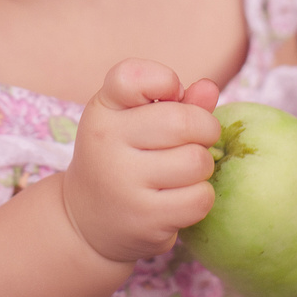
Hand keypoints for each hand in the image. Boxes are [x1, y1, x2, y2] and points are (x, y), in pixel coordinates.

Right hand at [62, 58, 221, 263]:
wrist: (87, 220)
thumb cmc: (122, 158)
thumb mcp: (135, 122)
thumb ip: (175, 102)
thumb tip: (209, 88)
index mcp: (102, 110)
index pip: (131, 76)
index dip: (165, 79)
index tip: (171, 95)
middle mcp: (105, 142)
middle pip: (183, 122)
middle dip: (205, 128)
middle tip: (198, 139)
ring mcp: (122, 182)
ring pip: (197, 162)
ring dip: (203, 166)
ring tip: (185, 171)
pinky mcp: (143, 218)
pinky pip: (199, 198)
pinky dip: (201, 196)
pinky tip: (182, 197)